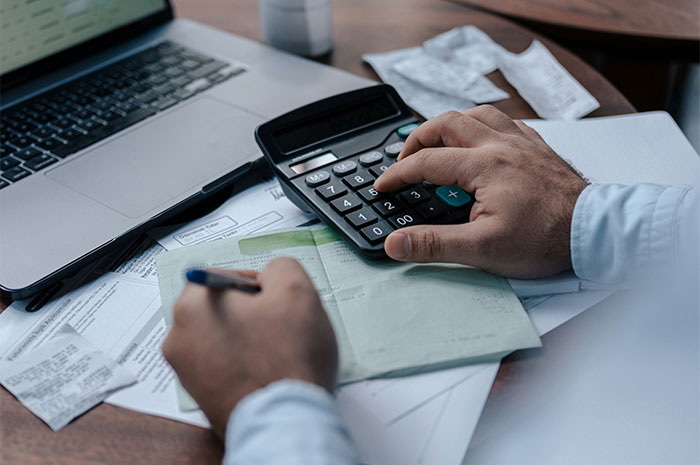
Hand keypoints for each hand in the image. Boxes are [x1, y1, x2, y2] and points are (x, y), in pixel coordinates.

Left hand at [162, 257, 337, 437]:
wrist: (285, 422)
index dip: (260, 286)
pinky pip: (226, 366)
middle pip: (223, 308)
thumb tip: (272, 275)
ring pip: (226, 338)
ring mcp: (187, 372)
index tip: (276, 301)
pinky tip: (269, 372)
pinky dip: (246, 365)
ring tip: (278, 353)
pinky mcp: (201, 397)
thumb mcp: (297, 289)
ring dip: (251, 339)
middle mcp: (179, 339)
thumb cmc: (287, 361)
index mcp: (192, 306)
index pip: (226, 277)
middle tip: (281, 326)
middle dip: (254, 313)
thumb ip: (281, 267)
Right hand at [374, 105, 587, 278]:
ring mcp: (522, 142)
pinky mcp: (537, 147)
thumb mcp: (482, 249)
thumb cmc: (546, 239)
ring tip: (437, 142)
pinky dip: (482, 125)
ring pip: (477, 113)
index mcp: (484, 165)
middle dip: (417, 139)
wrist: (595, 231)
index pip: (426, 162)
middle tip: (404, 159)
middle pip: (447, 123)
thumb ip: (434, 244)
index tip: (383, 186)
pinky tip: (481, 139)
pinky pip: (505, 121)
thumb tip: (396, 243)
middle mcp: (501, 145)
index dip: (397, 174)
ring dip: (450, 123)